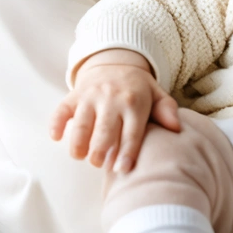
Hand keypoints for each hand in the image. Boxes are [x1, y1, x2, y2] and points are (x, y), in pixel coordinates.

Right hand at [49, 49, 179, 172]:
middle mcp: (111, 99)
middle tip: (100, 165)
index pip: (132, 132)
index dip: (127, 153)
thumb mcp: (156, 94)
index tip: (123, 170)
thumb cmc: (137, 88)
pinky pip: (61, 110)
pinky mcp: (73, 95)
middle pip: (104, 131)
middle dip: (100, 152)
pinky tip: (56, 137)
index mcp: (134, 102)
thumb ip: (166, 110)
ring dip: (78, 143)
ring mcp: (90, 96)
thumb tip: (176, 128)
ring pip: (81, 124)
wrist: (113, 61)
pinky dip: (56, 124)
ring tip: (80, 156)